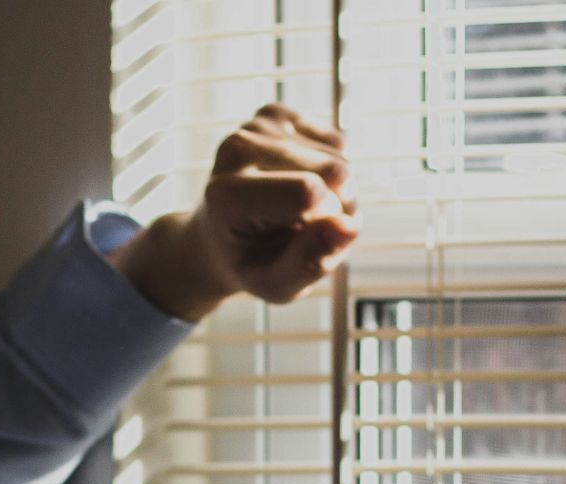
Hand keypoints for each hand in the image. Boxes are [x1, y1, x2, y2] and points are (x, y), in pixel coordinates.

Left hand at [109, 103, 356, 319]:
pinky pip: (335, 142)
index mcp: (227, 195)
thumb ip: (309, 264)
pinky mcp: (274, 115)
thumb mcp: (275, 286)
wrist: (218, 237)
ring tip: (302, 212)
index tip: (308, 240)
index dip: (329, 222)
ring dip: (336, 193)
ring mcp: (254, 126)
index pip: (310, 192)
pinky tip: (302, 183)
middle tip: (309, 230)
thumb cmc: (249, 263)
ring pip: (340, 157)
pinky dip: (330, 169)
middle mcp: (236, 149)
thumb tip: (348, 226)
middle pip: (335, 171)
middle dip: (340, 207)